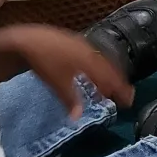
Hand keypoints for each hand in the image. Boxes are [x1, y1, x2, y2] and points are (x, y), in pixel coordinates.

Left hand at [0, 25, 133, 115]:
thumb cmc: (45, 62)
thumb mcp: (58, 83)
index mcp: (91, 61)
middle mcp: (90, 51)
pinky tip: (89, 73)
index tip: (129, 101)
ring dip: (105, 75)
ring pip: (99, 62)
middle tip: (123, 95)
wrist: (27, 39)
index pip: (111, 77)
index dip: (121, 89)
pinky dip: (95, 67)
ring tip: (106, 87)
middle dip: (116, 82)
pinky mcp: (72, 42)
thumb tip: (78, 117)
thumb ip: (70, 99)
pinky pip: (91, 57)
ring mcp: (81, 45)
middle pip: (108, 68)